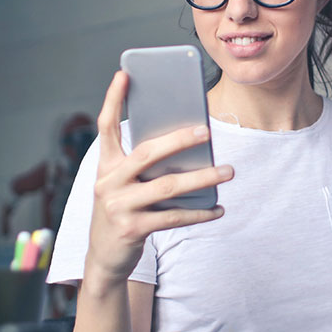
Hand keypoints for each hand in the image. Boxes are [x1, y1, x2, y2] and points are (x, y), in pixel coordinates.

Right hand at [84, 70, 232, 290]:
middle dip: (178, 140)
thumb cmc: (121, 210)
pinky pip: (173, 218)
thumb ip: (143, 166)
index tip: (124, 74)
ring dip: (202, 177)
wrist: (104, 258)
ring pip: (167, 186)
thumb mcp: (122, 184)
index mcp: (105, 165)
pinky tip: (218, 208)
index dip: (112, 99)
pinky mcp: (132, 229)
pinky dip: (199, 213)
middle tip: (206, 131)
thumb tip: (187, 146)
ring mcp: (119, 206)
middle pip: (146, 153)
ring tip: (228, 171)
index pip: (105, 126)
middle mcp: (108, 182)